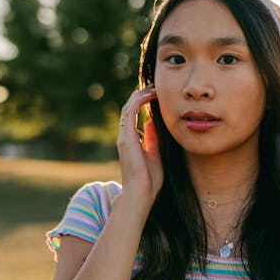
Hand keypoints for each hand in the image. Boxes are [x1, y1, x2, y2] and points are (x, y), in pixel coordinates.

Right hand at [117, 85, 163, 206]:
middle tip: (155, 86)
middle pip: (130, 108)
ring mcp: (124, 137)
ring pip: (128, 107)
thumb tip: (152, 123)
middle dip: (141, 95)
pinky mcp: (125, 138)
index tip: (156, 94)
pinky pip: (129, 113)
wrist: (142, 193)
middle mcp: (125, 136)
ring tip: (153, 87)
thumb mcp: (155, 153)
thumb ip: (153, 138)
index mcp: (131, 140)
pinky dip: (138, 101)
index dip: (143, 102)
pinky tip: (149, 95)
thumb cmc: (150, 179)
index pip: (134, 115)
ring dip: (140, 95)